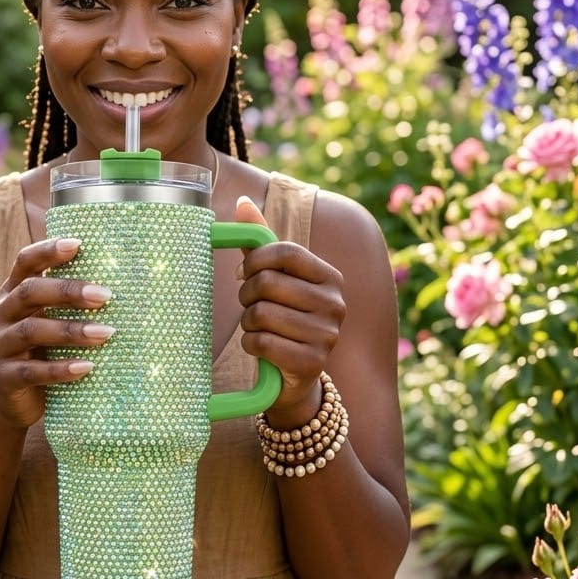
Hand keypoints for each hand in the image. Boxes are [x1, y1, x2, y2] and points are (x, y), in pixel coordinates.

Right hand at [0, 237, 112, 430]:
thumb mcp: (49, 323)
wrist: (12, 403)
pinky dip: (61, 369)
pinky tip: (87, 367)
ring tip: (107, 332)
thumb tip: (123, 284)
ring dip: (72, 331)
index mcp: (12, 294)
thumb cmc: (42, 353)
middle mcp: (0, 314)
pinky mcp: (3, 378)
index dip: (48, 251)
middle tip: (105, 296)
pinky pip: (32, 371)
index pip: (25, 263)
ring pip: (32, 331)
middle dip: (68, 291)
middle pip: (30, 292)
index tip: (78, 245)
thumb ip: (68, 304)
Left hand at [233, 196, 345, 421]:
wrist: (296, 375)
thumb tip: (242, 203)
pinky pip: (261, 343)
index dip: (255, 259)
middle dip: (246, 295)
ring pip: (261, 314)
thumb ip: (260, 242)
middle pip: (268, 283)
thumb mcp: (276, 278)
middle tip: (249, 305)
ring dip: (248, 322)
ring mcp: (328, 335)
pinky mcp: (313, 362)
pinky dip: (250, 344)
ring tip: (258, 327)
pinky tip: (260, 348)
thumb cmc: (283, 316)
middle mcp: (335, 304)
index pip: (286, 252)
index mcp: (330, 277)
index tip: (242, 272)